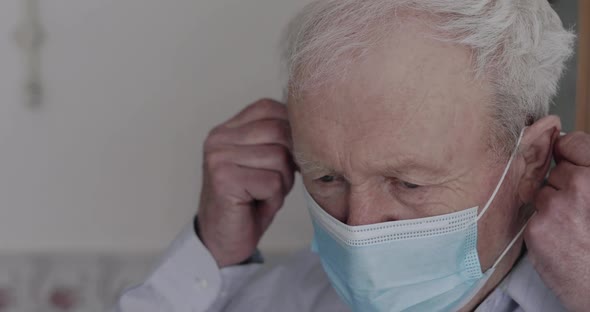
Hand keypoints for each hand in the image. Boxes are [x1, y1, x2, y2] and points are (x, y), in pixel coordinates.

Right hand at [197, 99, 295, 266]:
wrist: (223, 242)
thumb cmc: (249, 202)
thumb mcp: (265, 163)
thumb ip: (278, 140)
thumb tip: (312, 127)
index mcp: (227, 129)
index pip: (269, 108)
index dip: (290, 130)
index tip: (289, 157)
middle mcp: (218, 139)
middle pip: (279, 131)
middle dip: (289, 160)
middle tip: (276, 182)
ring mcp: (218, 158)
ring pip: (279, 157)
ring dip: (281, 182)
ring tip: (264, 194)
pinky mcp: (224, 180)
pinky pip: (272, 182)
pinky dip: (274, 198)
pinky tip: (257, 204)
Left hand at [525, 131, 589, 311]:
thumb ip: (586, 173)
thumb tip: (562, 143)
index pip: (574, 143)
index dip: (568, 149)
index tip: (566, 153)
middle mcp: (581, 185)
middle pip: (556, 171)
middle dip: (562, 186)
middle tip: (579, 211)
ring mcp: (556, 206)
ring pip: (542, 194)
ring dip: (551, 207)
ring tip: (572, 229)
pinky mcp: (537, 227)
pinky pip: (534, 216)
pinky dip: (543, 227)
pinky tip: (561, 242)